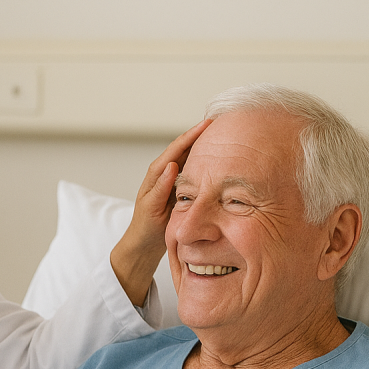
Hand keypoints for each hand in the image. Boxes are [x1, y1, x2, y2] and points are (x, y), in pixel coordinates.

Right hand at [111, 119, 211, 305]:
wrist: (144, 246)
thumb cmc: (166, 224)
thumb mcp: (187, 202)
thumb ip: (197, 187)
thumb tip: (224, 178)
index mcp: (171, 176)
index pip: (185, 152)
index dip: (200, 137)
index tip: (218, 124)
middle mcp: (159, 178)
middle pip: (175, 151)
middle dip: (190, 136)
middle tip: (208, 122)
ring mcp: (150, 190)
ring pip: (163, 164)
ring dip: (177, 149)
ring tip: (192, 135)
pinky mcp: (146, 206)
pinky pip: (155, 190)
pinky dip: (163, 178)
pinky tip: (173, 168)